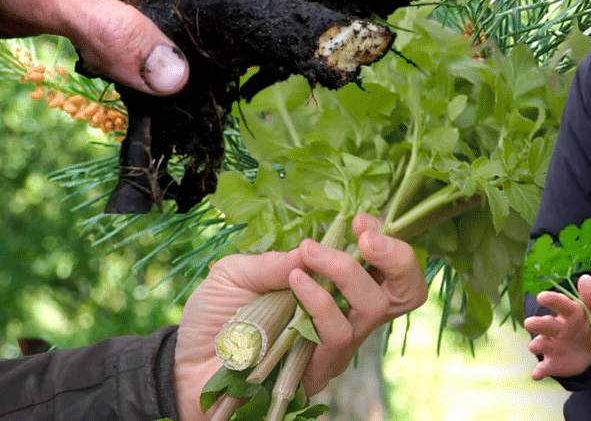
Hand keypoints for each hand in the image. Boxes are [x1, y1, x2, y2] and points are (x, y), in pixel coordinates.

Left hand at [172, 213, 425, 420]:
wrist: (184, 366)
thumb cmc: (215, 317)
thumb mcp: (237, 272)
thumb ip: (274, 259)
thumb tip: (315, 245)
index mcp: (336, 289)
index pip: (385, 266)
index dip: (387, 240)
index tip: (361, 221)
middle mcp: (345, 316)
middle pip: (405, 291)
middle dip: (398, 257)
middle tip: (366, 238)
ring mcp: (335, 347)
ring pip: (372, 308)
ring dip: (344, 273)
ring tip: (309, 258)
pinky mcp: (318, 371)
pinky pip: (337, 335)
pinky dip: (321, 302)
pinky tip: (296, 284)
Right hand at [524, 274, 590, 379]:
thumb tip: (584, 278)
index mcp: (570, 312)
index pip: (558, 303)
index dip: (550, 299)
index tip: (542, 297)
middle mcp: (557, 327)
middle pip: (544, 324)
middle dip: (537, 324)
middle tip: (530, 323)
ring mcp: (554, 345)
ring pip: (540, 343)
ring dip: (537, 344)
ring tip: (536, 346)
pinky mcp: (554, 362)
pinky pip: (544, 367)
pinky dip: (539, 371)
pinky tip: (537, 374)